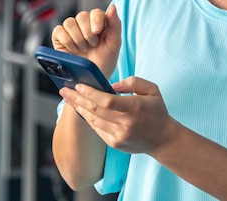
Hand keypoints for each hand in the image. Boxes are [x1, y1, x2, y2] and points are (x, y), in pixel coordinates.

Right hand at [51, 5, 120, 78]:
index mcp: (99, 24)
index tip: (97, 32)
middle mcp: (85, 25)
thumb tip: (113, 7)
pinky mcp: (60, 38)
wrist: (92, 79)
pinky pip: (59, 30)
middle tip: (92, 45)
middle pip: (82, 16)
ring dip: (78, 37)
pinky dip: (67, 40)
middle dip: (88, 33)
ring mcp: (71, 31)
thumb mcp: (114, 44)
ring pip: (69, 22)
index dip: (96, 20)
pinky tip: (73, 50)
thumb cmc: (105, 61)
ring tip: (83, 49)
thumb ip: (115, 24)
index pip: (96, 12)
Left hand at [59, 76, 180, 155]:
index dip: (90, 93)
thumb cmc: (156, 111)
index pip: (107, 101)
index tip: (79, 85)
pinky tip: (81, 109)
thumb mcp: (152, 90)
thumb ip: (132, 82)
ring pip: (93, 120)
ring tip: (68, 98)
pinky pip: (97, 129)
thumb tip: (111, 85)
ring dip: (79, 108)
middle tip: (64, 90)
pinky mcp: (115, 143)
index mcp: (135, 108)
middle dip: (77, 99)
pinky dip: (87, 118)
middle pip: (95, 110)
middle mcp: (125, 124)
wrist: (162, 138)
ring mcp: (119, 136)